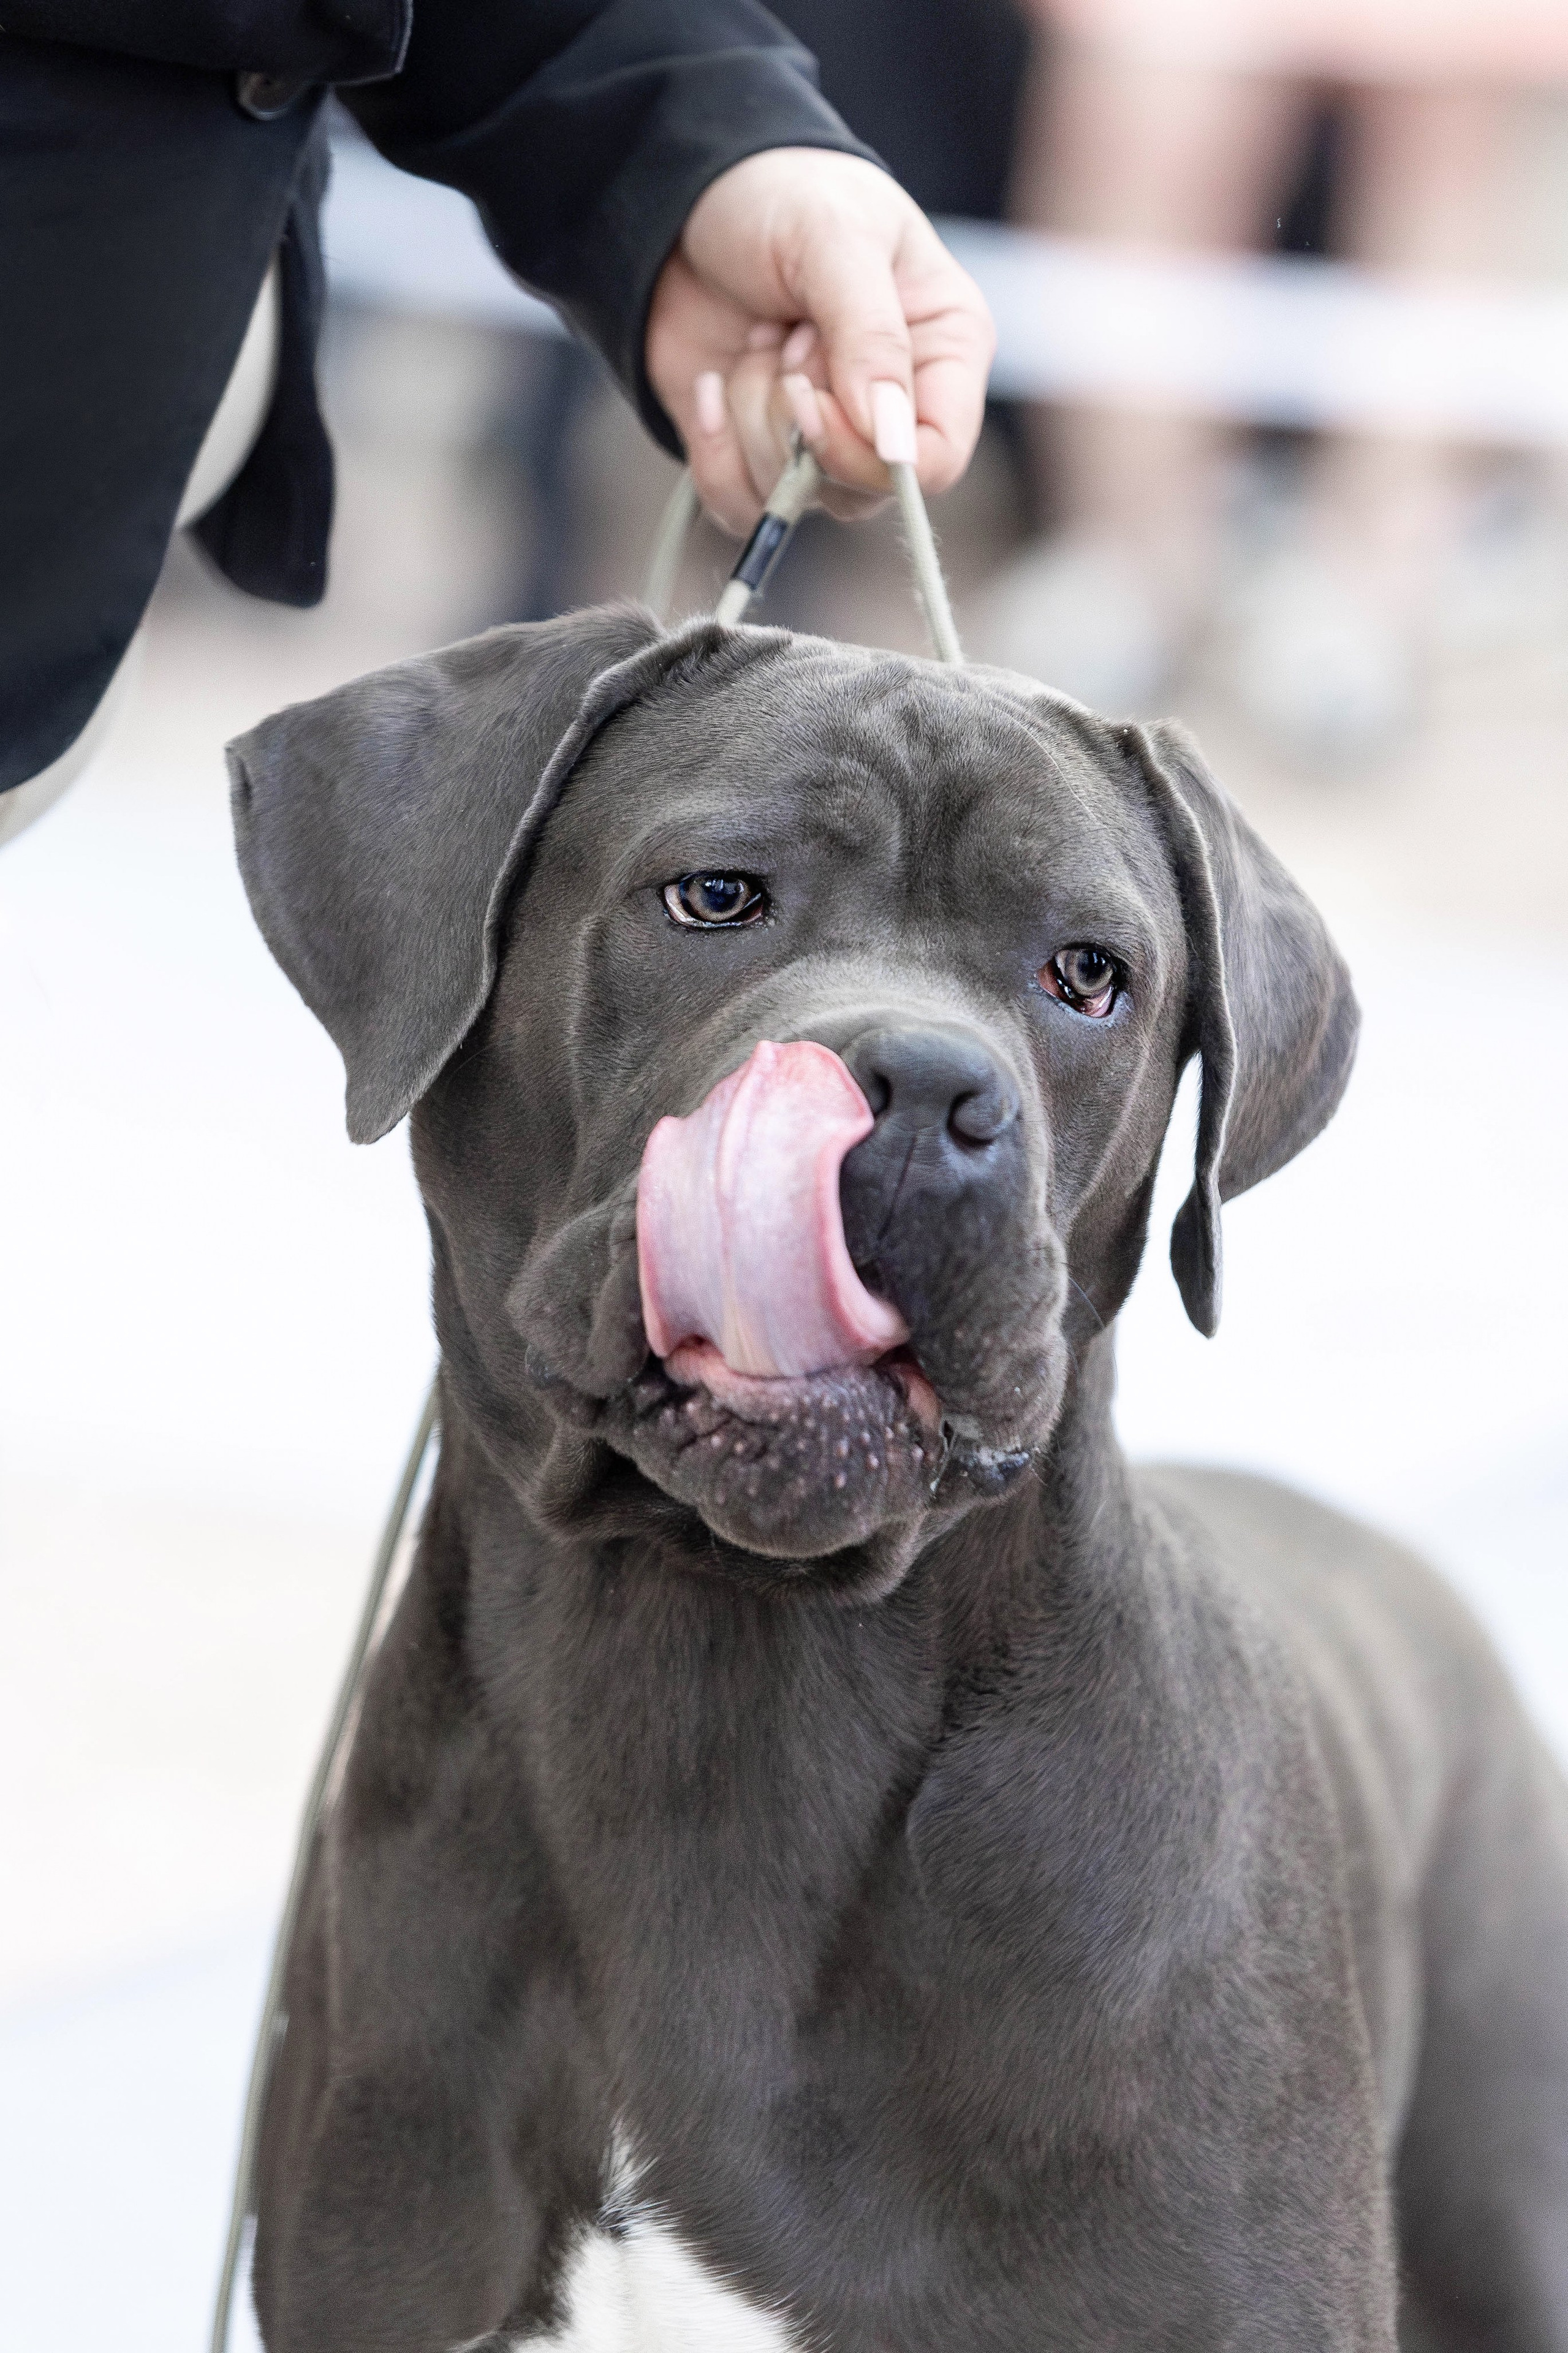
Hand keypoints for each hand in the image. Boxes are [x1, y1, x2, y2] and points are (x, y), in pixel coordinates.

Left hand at [646, 148, 993, 534]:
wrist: (687, 197)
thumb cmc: (783, 195)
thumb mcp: (835, 238)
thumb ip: (870, 335)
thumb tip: (892, 441)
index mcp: (942, 352)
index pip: (937, 459)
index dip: (872, 455)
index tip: (811, 403)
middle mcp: (892, 411)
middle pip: (861, 490)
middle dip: (799, 419)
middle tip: (787, 334)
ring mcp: (824, 440)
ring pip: (794, 499)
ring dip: (752, 416)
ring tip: (758, 338)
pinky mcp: (759, 457)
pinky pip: (739, 507)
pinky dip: (712, 450)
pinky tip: (712, 381)